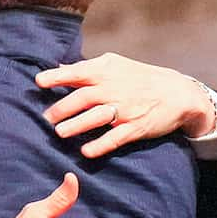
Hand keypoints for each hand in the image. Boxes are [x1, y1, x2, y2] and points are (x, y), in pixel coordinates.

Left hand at [38, 52, 216, 158]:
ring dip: (76, 125)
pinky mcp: (135, 127)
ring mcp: (125, 109)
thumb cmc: (141, 78)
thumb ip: (88, 68)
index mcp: (107, 71)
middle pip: (82, 97)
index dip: (57, 77)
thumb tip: (59, 67)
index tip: (39, 82)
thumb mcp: (116, 65)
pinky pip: (115, 137)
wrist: (178, 92)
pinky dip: (100, 145)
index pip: (77, 72)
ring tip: (59, 134)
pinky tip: (85, 152)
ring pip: (96, 117)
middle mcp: (114, 88)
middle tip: (45, 119)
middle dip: (61, 108)